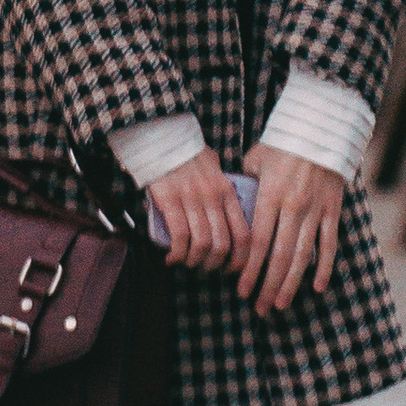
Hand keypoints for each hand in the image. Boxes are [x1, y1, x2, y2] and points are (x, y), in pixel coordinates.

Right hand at [145, 146, 247, 272]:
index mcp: (227, 191)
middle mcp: (213, 197)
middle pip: (223, 245)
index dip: (240, 259)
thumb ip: (222, 188)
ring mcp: (192, 199)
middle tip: (205, 267)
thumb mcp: (214, 168)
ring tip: (187, 262)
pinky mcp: (170, 200)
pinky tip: (171, 257)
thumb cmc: (186, 153)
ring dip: (194, 261)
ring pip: (202, 244)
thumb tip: (228, 211)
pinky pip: (180, 236)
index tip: (231, 268)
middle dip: (214, 264)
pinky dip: (177, 254)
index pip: (244, 234)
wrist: (161, 137)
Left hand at [237, 144, 345, 314]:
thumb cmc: (283, 143)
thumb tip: (233, 205)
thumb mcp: (255, 160)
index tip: (242, 290)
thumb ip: (245, 185)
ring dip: (291, 283)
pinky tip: (318, 287)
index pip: (257, 243)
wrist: (321, 128)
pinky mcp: (332, 209)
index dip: (249, 270)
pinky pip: (329, 243)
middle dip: (268, 286)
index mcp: (270, 196)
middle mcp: (292, 207)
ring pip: (302, 256)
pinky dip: (325, 267)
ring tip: (281, 304)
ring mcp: (315, 210)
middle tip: (260, 308)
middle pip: (278, 256)